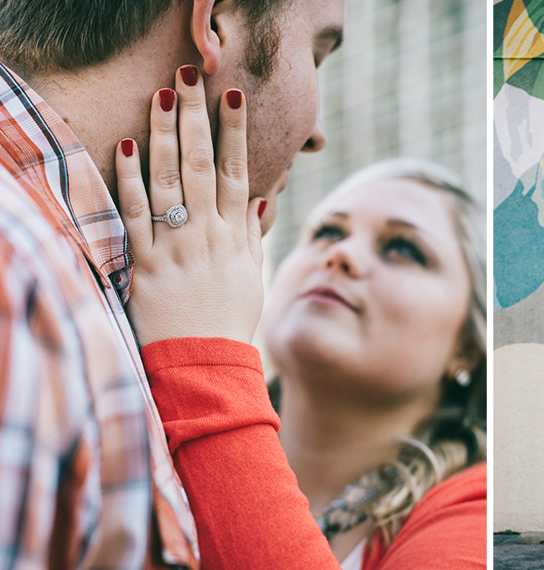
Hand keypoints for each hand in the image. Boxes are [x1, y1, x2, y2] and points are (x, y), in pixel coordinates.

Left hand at [117, 65, 264, 345]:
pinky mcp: (145, 265)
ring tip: (160, 95)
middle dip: (196, 117)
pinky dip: (131, 180)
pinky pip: (137, 216)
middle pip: (204, 166)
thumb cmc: (230, 322)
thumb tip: (262, 201)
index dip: (235, 133)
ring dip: (164, 135)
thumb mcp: (251, 278)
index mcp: (236, 238)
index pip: (239, 173)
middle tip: (191, 76)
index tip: (233, 97)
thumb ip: (252, 237)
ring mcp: (176, 248)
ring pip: (170, 181)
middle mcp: (207, 236)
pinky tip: (127, 147)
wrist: (203, 365)